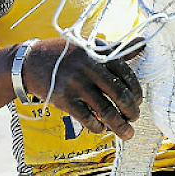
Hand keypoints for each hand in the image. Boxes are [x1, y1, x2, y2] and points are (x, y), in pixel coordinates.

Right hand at [20, 38, 143, 140]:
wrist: (31, 62)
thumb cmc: (66, 54)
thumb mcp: (90, 46)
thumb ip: (116, 49)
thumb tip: (143, 43)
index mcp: (98, 52)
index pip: (126, 74)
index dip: (136, 91)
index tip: (138, 101)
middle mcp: (89, 67)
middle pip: (119, 94)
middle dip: (131, 111)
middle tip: (134, 118)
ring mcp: (76, 84)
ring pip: (106, 111)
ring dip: (120, 125)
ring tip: (127, 132)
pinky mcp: (64, 99)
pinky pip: (87, 119)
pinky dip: (98, 127)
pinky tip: (102, 129)